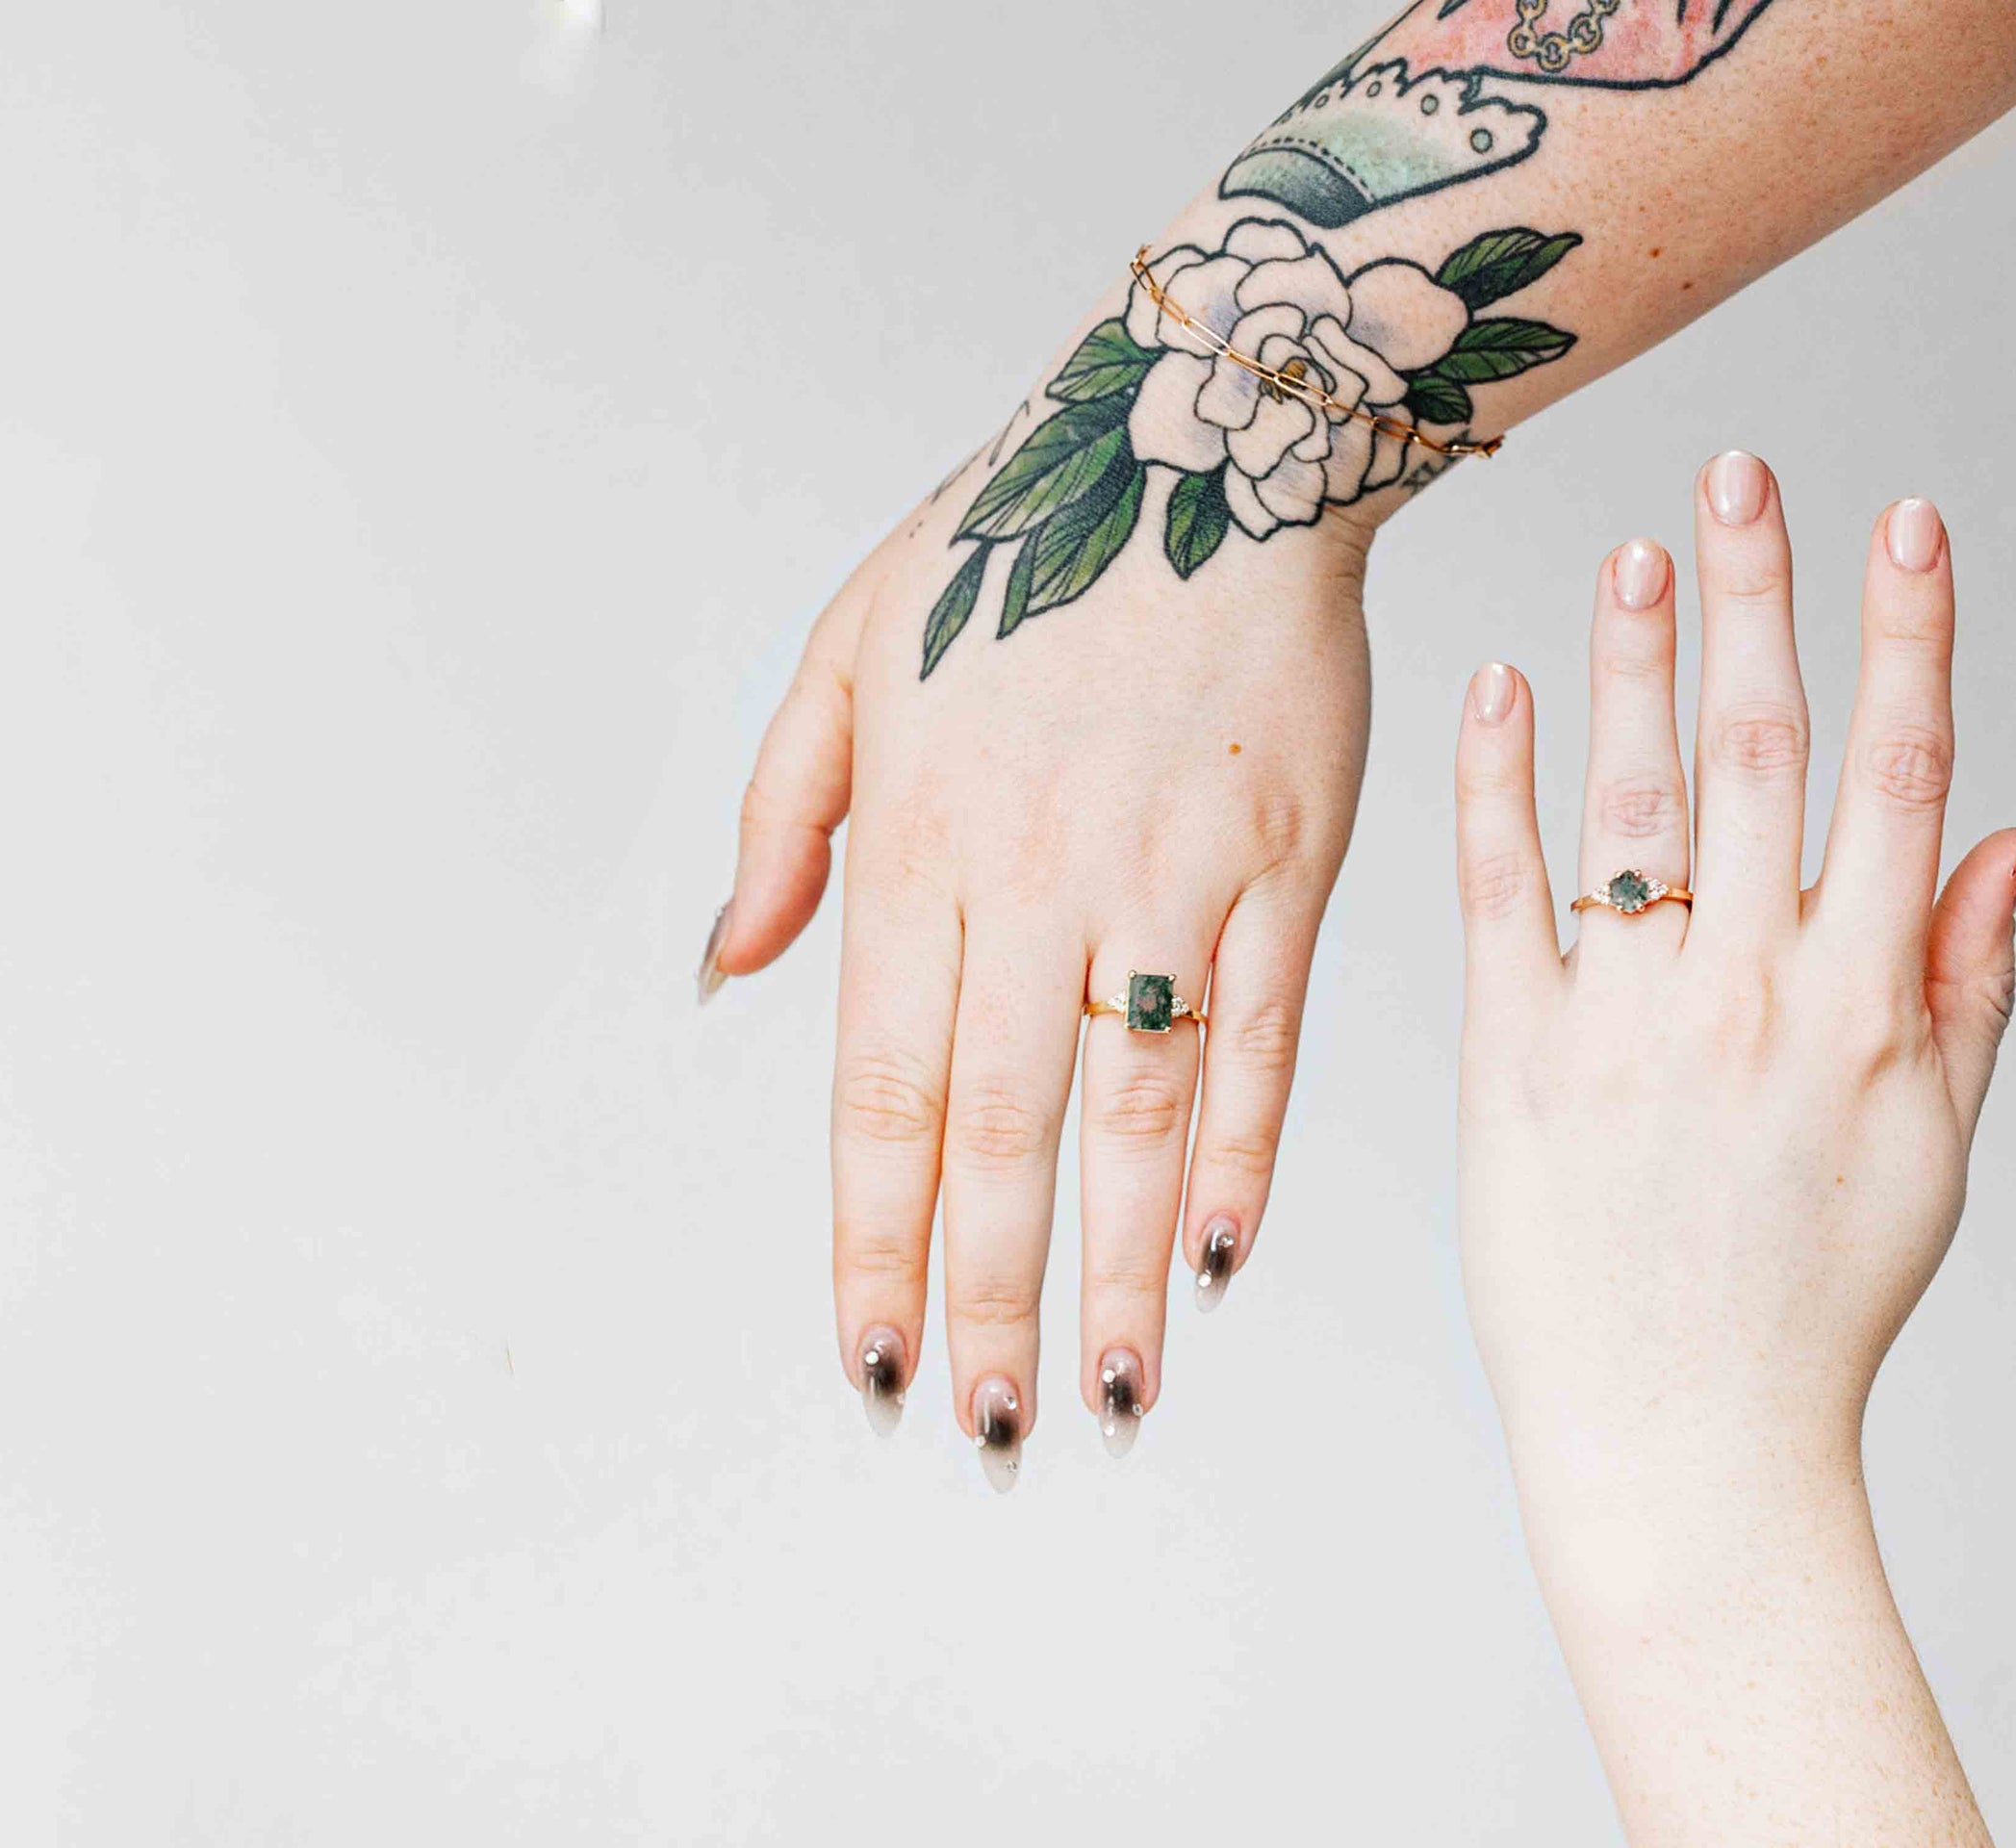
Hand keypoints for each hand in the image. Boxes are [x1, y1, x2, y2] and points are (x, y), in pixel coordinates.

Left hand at [711, 410, 1372, 1485]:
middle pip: (1004, 1129)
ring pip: (1140, 1106)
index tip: (866, 1363)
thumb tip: (728, 974)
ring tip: (1114, 1389)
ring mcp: (1172, 876)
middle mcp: (1038, 879)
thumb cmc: (1011, 548)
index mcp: (918, 846)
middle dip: (992, 1299)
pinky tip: (1225, 1254)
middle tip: (990, 1430)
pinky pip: (1266, 1035)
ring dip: (1128, 1264)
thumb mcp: (846, 656)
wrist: (1209, 437)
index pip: (879, 1093)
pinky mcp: (1287, 862)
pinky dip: (1248, 1149)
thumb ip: (781, 825)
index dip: (873, 1244)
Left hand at [1451, 456, 2015, 1841]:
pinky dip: (1500, 785)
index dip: (1906, 637)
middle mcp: (1749, 1000)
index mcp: (1867, 1011)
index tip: (1904, 519)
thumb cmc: (1817, 1310)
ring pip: (1630, 804)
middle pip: (1757, 755)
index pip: (1899, 779)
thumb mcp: (1934, 1153)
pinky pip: (1501, 898)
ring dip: (1631, 660)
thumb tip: (2009, 837)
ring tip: (1635, 544)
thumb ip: (1970, 989)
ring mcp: (1624, 1027)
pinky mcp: (1512, 1065)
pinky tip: (1503, 685)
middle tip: (1746, 470)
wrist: (1688, 1448)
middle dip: (1758, 598)